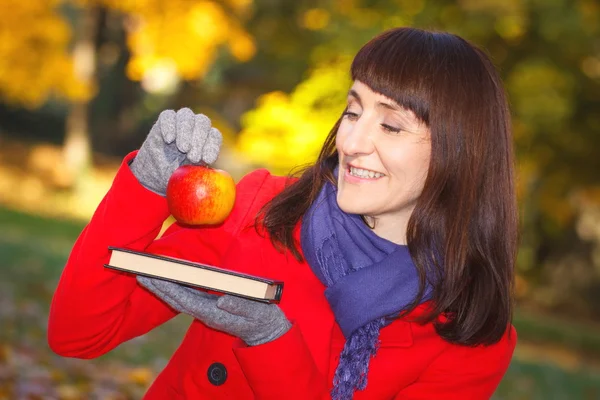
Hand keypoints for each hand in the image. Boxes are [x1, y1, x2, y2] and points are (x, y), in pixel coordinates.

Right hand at [130, 108, 222, 195]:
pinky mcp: (164, 120)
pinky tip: (169, 140)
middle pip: (202, 122)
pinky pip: (168, 116)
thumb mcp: (190, 179)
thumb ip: (199, 175)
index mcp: (207, 139)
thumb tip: (210, 179)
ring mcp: (180, 121)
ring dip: (186, 131)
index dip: (212, 146)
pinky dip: (169, 126)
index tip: (207, 160)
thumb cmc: (177, 177)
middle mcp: (195, 127)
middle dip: (199, 139)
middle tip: (193, 157)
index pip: (214, 136)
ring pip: (187, 115)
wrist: (156, 174)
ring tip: (182, 149)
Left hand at [137, 276, 290, 345]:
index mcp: (214, 313)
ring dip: (162, 287)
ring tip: (147, 275)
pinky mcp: (209, 307)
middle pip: (176, 299)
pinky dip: (174, 287)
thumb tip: (222, 301)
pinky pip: (187, 296)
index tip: (153, 277)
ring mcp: (206, 310)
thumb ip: (241, 306)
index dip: (168, 288)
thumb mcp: (257, 312)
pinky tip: (168, 280)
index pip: (185, 299)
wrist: (266, 331)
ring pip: (179, 298)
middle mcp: (206, 312)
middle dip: (158, 287)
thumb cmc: (263, 319)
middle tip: (139, 272)